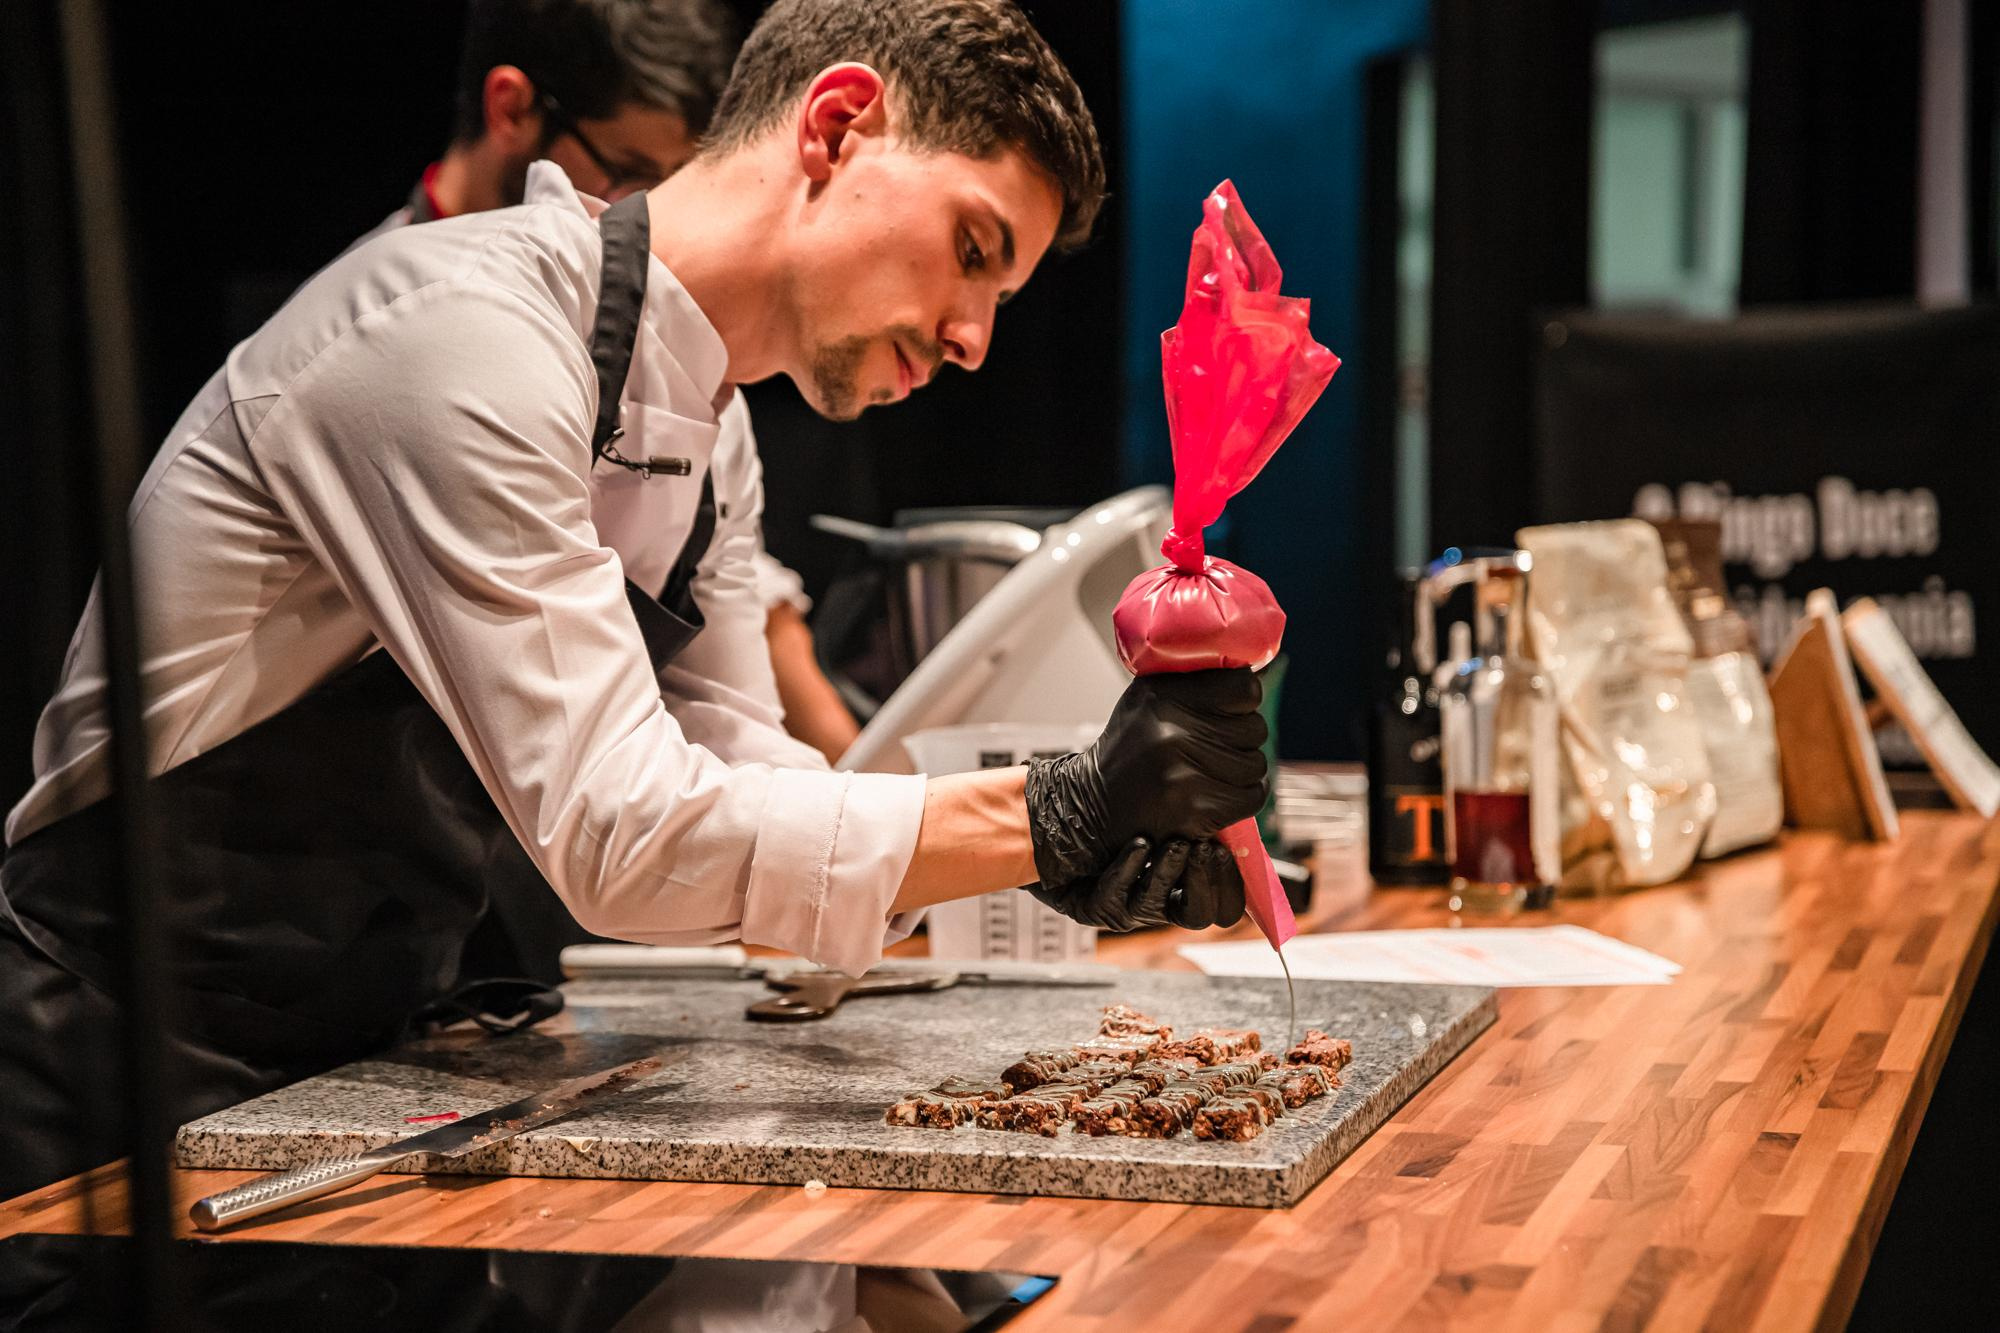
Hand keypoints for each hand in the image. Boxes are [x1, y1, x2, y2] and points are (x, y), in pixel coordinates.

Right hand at [1024, 669, 1267, 888]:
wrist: (1096, 804)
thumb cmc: (1132, 745)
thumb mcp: (1150, 698)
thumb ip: (1195, 681)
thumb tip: (1258, 669)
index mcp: (1164, 697)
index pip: (1245, 688)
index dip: (1243, 700)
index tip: (1230, 710)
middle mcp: (1174, 733)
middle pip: (1254, 729)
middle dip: (1240, 739)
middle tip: (1213, 746)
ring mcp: (1186, 775)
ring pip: (1256, 765)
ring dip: (1241, 771)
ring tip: (1211, 771)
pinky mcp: (1197, 809)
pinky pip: (1252, 797)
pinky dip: (1242, 798)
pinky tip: (1218, 794)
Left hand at [1027, 835, 1246, 932]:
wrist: (1061, 818)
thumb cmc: (1118, 814)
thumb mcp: (1165, 814)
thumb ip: (1199, 821)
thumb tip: (1234, 817)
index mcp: (1186, 886)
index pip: (1223, 906)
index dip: (1230, 886)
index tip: (1228, 852)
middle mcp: (1160, 903)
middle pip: (1197, 916)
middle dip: (1204, 882)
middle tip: (1206, 848)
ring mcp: (1127, 909)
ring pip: (1155, 906)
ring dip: (1167, 873)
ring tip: (1173, 843)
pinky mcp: (1094, 908)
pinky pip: (1115, 896)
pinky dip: (1128, 868)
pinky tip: (1137, 845)